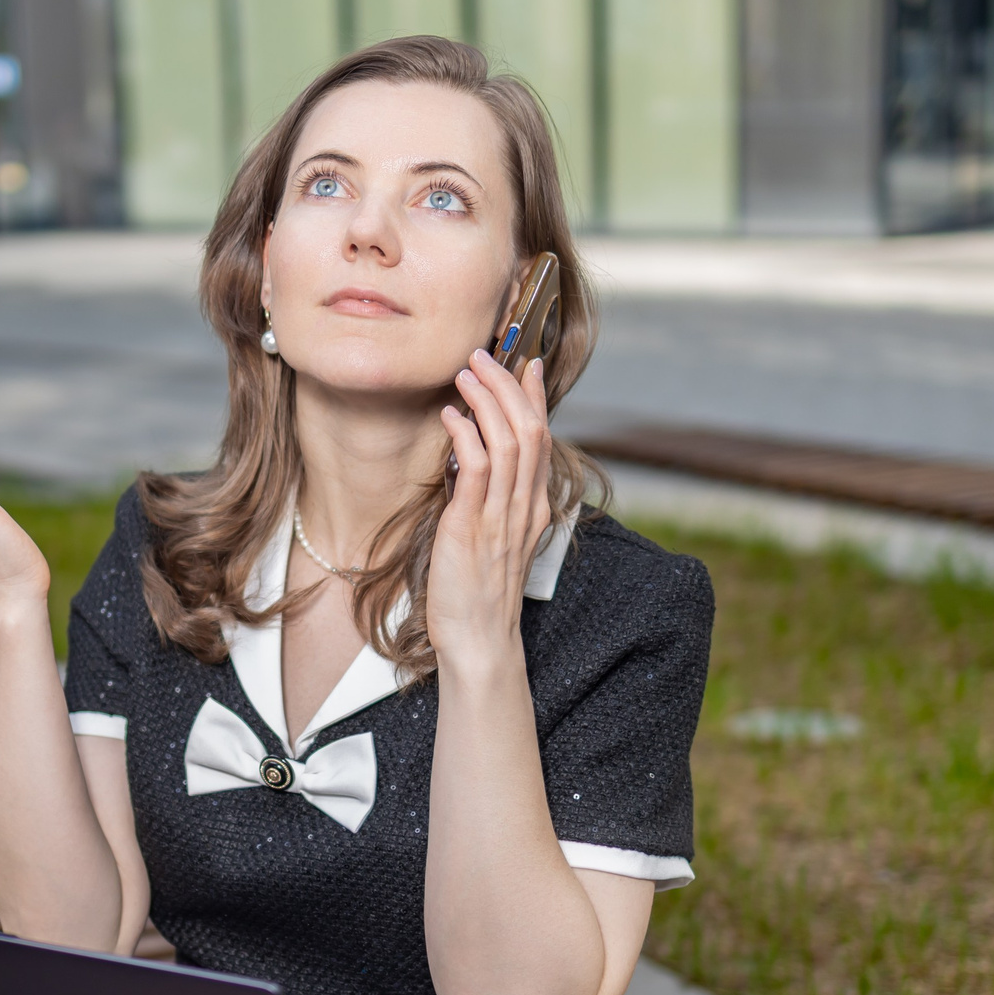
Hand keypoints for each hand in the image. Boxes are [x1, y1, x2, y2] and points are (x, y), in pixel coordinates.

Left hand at [427, 348, 552, 673]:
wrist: (478, 640)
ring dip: (487, 400)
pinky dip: (466, 435)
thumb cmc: (476, 593)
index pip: (542, 439)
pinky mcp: (472, 527)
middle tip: (485, 355)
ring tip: (467, 372)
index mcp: (532, 507)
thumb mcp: (490, 538)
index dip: (534, 398)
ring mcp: (502, 516)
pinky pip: (477, 470)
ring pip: (509, 442)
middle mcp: (524, 507)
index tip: (525, 363)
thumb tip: (469, 458)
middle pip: (530, 430)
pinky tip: (451, 416)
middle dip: (508, 386)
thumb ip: (487, 499)